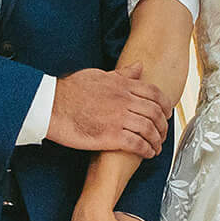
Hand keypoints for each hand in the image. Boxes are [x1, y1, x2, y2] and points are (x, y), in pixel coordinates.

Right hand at [48, 63, 168, 158]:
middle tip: (163, 134)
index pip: (154, 94)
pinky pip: (137, 144)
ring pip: (149, 130)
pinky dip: (146, 150)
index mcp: (122, 85)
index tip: (167, 114)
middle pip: (155, 113)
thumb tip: (139, 67)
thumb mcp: (99, 75)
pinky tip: (147, 153)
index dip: (165, 105)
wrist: (52, 106)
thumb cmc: (70, 91)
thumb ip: (122, 74)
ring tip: (156, 147)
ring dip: (157, 140)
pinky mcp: (110, 136)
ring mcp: (118, 118)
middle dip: (163, 126)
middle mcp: (124, 101)